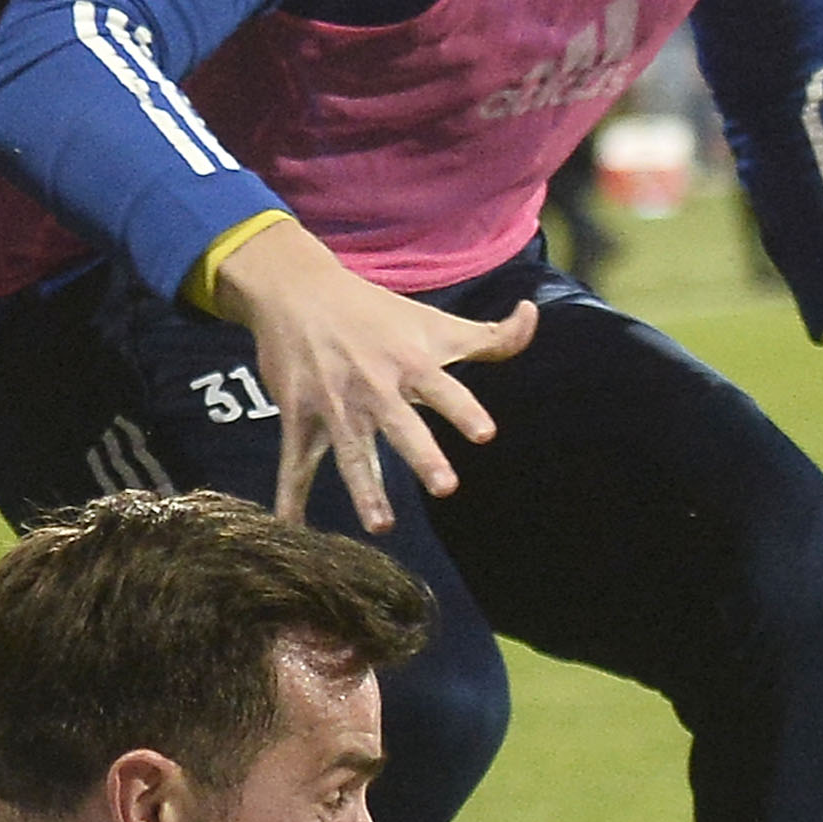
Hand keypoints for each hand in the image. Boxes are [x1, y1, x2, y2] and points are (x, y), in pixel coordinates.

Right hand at [213, 216, 537, 529]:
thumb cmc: (376, 313)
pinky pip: (293, 463)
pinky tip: (290, 530)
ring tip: (381, 526)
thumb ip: (489, 336)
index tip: (485, 434)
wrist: (297, 291)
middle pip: (402, 425)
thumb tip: (532, 315)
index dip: (464, 409)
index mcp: (410, 363)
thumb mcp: (434, 322)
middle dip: (422, 454)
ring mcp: (333, 404)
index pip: (443, 388)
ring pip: (351, 452)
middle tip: (446, 487)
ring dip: (365, 488)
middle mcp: (374, 386)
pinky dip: (289, 497)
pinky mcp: (298, 417)